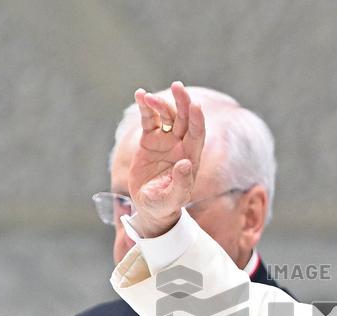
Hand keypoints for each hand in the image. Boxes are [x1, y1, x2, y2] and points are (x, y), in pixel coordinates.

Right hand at [127, 81, 205, 236]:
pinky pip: (149, 119)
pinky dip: (145, 107)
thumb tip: (185, 164)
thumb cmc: (165, 205)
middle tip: (178, 87)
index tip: (194, 105)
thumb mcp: (172, 199)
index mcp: (190, 157)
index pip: (197, 134)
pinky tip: (140, 94)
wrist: (150, 207)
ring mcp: (165, 141)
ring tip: (148, 97)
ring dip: (159, 104)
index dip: (196, 119)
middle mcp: (180, 145)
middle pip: (184, 119)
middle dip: (182, 102)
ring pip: (166, 116)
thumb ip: (180, 183)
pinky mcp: (150, 140)